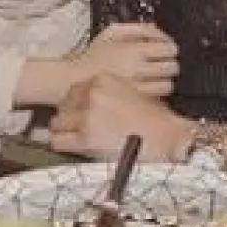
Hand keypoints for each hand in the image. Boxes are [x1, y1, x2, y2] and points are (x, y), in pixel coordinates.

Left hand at [48, 73, 189, 161]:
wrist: (169, 138)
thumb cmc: (158, 119)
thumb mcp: (133, 94)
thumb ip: (111, 94)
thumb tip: (96, 104)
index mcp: (103, 80)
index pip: (74, 90)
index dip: (76, 104)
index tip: (80, 112)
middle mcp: (92, 94)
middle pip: (63, 105)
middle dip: (69, 116)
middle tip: (77, 127)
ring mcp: (88, 117)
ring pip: (57, 123)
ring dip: (64, 130)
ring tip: (74, 138)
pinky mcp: (86, 139)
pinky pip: (58, 141)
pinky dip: (63, 144)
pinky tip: (72, 147)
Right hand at [71, 21, 179, 97]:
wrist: (74, 81)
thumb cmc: (93, 56)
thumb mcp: (111, 32)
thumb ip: (139, 29)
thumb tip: (161, 33)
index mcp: (132, 50)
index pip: (169, 48)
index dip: (171, 48)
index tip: (167, 50)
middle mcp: (137, 69)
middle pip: (171, 67)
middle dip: (170, 64)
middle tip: (162, 64)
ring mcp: (136, 88)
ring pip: (167, 85)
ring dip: (165, 80)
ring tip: (155, 78)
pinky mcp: (134, 103)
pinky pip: (157, 98)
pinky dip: (156, 93)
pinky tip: (148, 88)